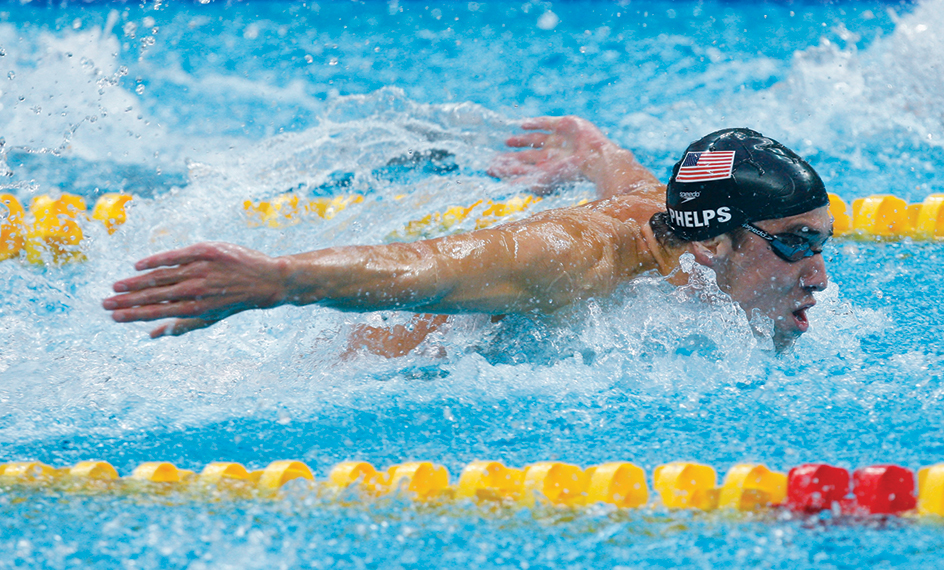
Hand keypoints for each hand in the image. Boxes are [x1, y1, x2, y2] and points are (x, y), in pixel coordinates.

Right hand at [102, 242, 287, 337]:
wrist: (266, 280)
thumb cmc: (234, 301)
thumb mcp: (210, 318)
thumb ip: (180, 327)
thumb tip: (151, 336)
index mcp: (196, 308)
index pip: (157, 312)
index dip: (133, 315)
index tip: (112, 316)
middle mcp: (196, 289)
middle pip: (154, 295)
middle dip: (126, 301)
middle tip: (104, 302)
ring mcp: (201, 269)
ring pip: (160, 276)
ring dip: (135, 282)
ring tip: (116, 286)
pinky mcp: (206, 251)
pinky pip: (174, 255)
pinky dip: (155, 261)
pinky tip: (137, 266)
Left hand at [488, 116, 617, 194]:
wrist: (594, 158)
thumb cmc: (570, 172)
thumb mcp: (545, 180)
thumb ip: (526, 181)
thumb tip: (505, 185)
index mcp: (546, 169)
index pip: (522, 169)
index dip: (507, 168)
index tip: (490, 168)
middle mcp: (550, 156)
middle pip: (526, 156)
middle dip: (510, 157)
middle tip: (494, 158)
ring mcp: (557, 140)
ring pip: (534, 140)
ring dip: (520, 140)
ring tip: (507, 141)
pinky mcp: (565, 125)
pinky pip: (546, 123)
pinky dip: (534, 123)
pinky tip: (522, 124)